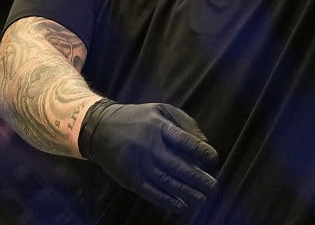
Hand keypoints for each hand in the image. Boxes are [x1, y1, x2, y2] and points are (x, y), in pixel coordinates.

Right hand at [78, 99, 219, 212]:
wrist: (100, 128)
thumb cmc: (139, 118)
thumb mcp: (162, 110)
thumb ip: (185, 122)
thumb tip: (204, 141)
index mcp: (159, 127)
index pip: (185, 141)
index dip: (201, 152)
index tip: (214, 159)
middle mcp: (148, 146)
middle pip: (177, 165)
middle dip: (197, 177)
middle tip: (212, 186)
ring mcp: (138, 164)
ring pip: (165, 181)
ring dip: (185, 192)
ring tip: (201, 198)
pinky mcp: (129, 178)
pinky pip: (150, 191)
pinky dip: (166, 200)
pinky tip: (180, 205)